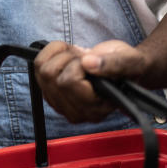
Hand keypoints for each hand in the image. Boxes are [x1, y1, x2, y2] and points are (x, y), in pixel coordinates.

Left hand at [33, 40, 149, 123]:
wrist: (122, 68)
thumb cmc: (129, 67)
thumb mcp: (129, 61)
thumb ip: (113, 64)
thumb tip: (88, 63)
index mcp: (97, 108)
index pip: (69, 83)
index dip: (77, 65)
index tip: (90, 60)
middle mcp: (78, 112)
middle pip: (51, 76)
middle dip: (68, 58)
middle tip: (85, 58)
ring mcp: (62, 105)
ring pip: (42, 71)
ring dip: (59, 55)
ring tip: (78, 58)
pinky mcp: (51, 95)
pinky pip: (37, 68)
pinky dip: (50, 54)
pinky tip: (68, 58)